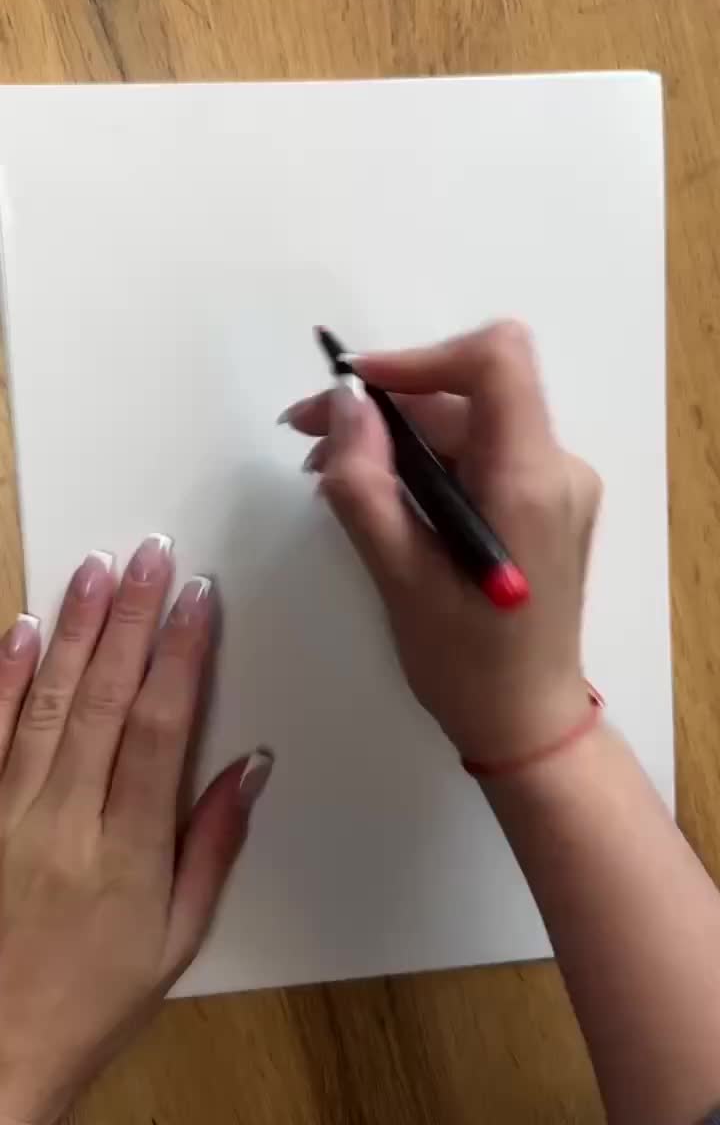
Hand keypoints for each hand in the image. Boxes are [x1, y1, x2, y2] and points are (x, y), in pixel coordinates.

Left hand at [0, 536, 271, 1124]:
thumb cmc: (94, 997)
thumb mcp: (179, 938)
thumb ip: (214, 844)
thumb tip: (251, 765)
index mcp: (126, 852)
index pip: (159, 729)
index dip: (182, 656)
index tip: (199, 598)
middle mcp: (63, 822)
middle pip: (102, 700)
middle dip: (133, 619)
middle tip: (154, 554)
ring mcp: (7, 815)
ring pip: (44, 704)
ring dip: (75, 630)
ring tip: (98, 567)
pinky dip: (2, 679)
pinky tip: (21, 629)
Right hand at [282, 322, 599, 763]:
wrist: (525, 722)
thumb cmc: (466, 663)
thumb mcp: (399, 577)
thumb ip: (365, 485)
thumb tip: (344, 405)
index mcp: (530, 479)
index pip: (496, 360)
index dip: (419, 358)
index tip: (353, 391)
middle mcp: (555, 466)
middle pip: (468, 394)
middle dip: (385, 405)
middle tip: (306, 435)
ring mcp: (553, 483)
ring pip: (467, 423)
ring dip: (395, 437)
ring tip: (328, 471)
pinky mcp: (541, 502)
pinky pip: (477, 455)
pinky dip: (422, 463)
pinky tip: (376, 493)